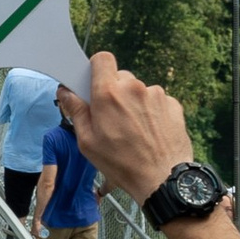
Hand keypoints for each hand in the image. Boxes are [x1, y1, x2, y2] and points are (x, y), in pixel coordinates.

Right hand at [57, 48, 195, 211]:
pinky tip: (149, 133)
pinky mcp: (173, 104)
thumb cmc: (123, 164)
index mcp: (109, 94)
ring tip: (134, 130)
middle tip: (112, 117)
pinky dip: (152, 112)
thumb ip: (76, 111)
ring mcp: (156, 95)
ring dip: (134, 104)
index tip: (94, 83)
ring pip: (139, 90)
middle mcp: (134, 88)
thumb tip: (66, 92)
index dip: (97, 68)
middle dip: (114, 92)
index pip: (102, 59)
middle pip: (120, 77)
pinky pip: (156, 101)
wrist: (162, 179)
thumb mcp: (88, 142)